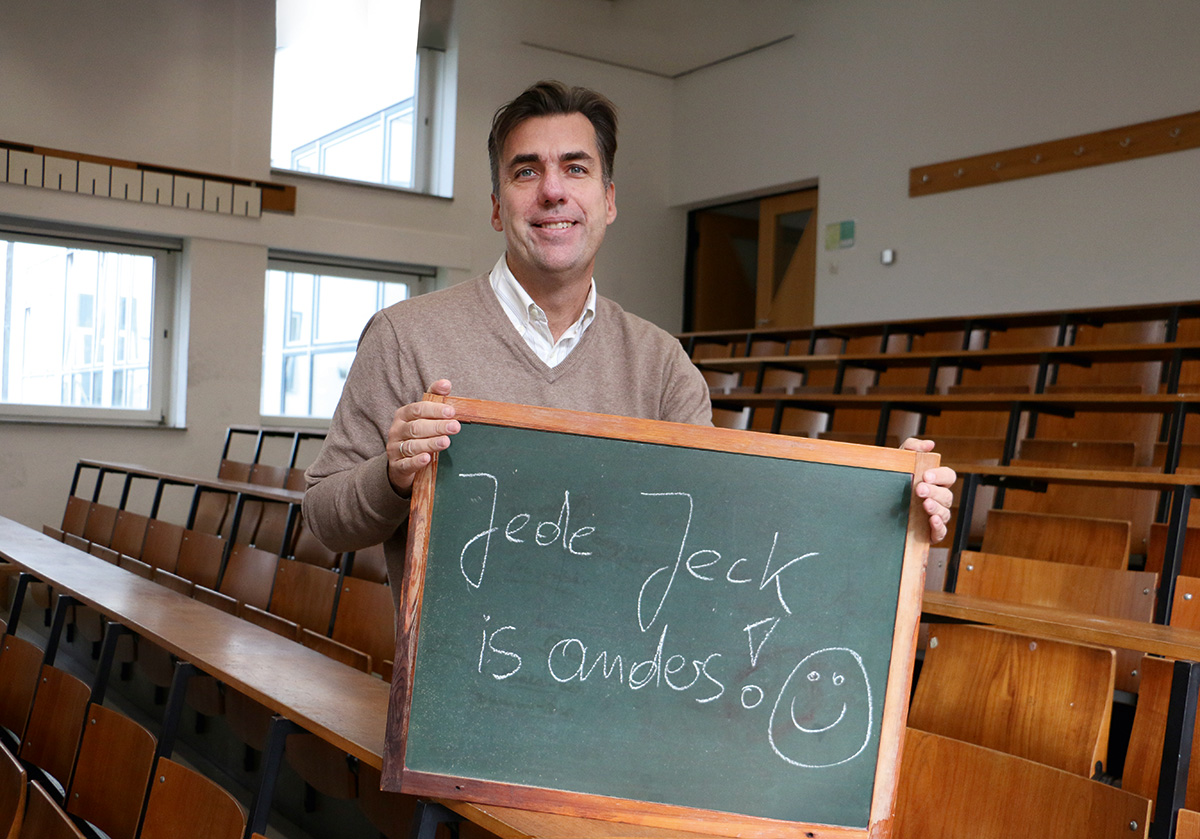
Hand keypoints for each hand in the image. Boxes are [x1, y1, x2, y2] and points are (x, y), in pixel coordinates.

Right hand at [387, 379, 459, 495]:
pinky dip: (416, 461)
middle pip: (416, 427)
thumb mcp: (423, 415)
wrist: (400, 462)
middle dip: (437, 427)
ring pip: (412, 445)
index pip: (418, 409)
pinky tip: (427, 458)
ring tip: (446, 442)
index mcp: (403, 415)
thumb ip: (434, 398)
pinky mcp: (397, 466)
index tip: (451, 412)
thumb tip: (446, 383)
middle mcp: (396, 430)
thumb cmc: (417, 434)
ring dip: (430, 443)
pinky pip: (406, 463)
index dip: (434, 410)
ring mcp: (395, 448)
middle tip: (455, 427)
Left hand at [900, 438, 955, 543]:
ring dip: (936, 508)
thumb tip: (930, 444)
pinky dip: (939, 526)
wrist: (873, 506)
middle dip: (934, 492)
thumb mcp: (898, 460)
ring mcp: (935, 516)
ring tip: (925, 504)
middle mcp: (938, 499)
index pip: (948, 476)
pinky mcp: (930, 533)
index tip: (925, 475)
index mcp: (935, 482)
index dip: (940, 476)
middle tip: (919, 489)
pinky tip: (932, 520)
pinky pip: (941, 531)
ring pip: (945, 513)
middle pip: (946, 495)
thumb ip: (912, 447)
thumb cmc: (892, 481)